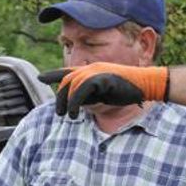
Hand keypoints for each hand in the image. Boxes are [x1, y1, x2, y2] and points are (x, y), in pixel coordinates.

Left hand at [38, 63, 167, 117]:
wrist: (146, 83)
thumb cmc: (128, 90)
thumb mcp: (105, 92)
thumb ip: (91, 94)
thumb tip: (78, 104)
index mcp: (91, 70)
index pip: (67, 71)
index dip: (52, 74)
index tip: (40, 77)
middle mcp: (91, 68)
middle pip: (66, 80)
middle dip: (59, 97)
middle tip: (59, 113)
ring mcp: (96, 72)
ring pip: (72, 85)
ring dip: (67, 102)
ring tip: (67, 116)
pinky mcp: (102, 78)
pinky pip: (82, 89)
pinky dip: (75, 102)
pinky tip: (75, 112)